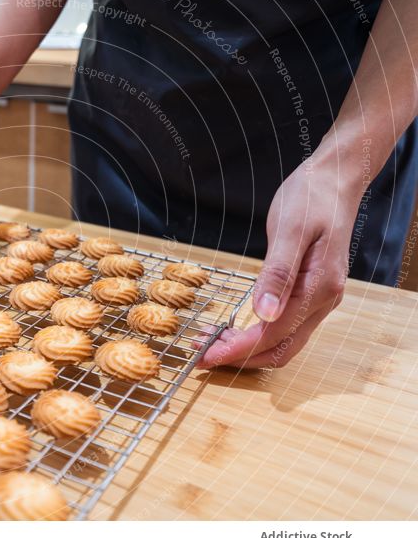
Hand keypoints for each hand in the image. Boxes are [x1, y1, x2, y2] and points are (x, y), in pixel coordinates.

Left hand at [199, 155, 360, 368]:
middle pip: (281, 349)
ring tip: (210, 343)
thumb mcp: (290, 231)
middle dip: (240, 357)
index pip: (274, 334)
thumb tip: (264, 314)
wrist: (335, 180)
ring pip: (283, 342)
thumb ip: (278, 274)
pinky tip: (232, 328)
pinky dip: (256, 335)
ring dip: (247, 349)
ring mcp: (318, 299)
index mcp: (320, 288)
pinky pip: (284, 326)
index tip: (205, 357)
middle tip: (201, 356)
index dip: (238, 349)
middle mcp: (323, 301)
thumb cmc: (311, 198)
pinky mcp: (309, 293)